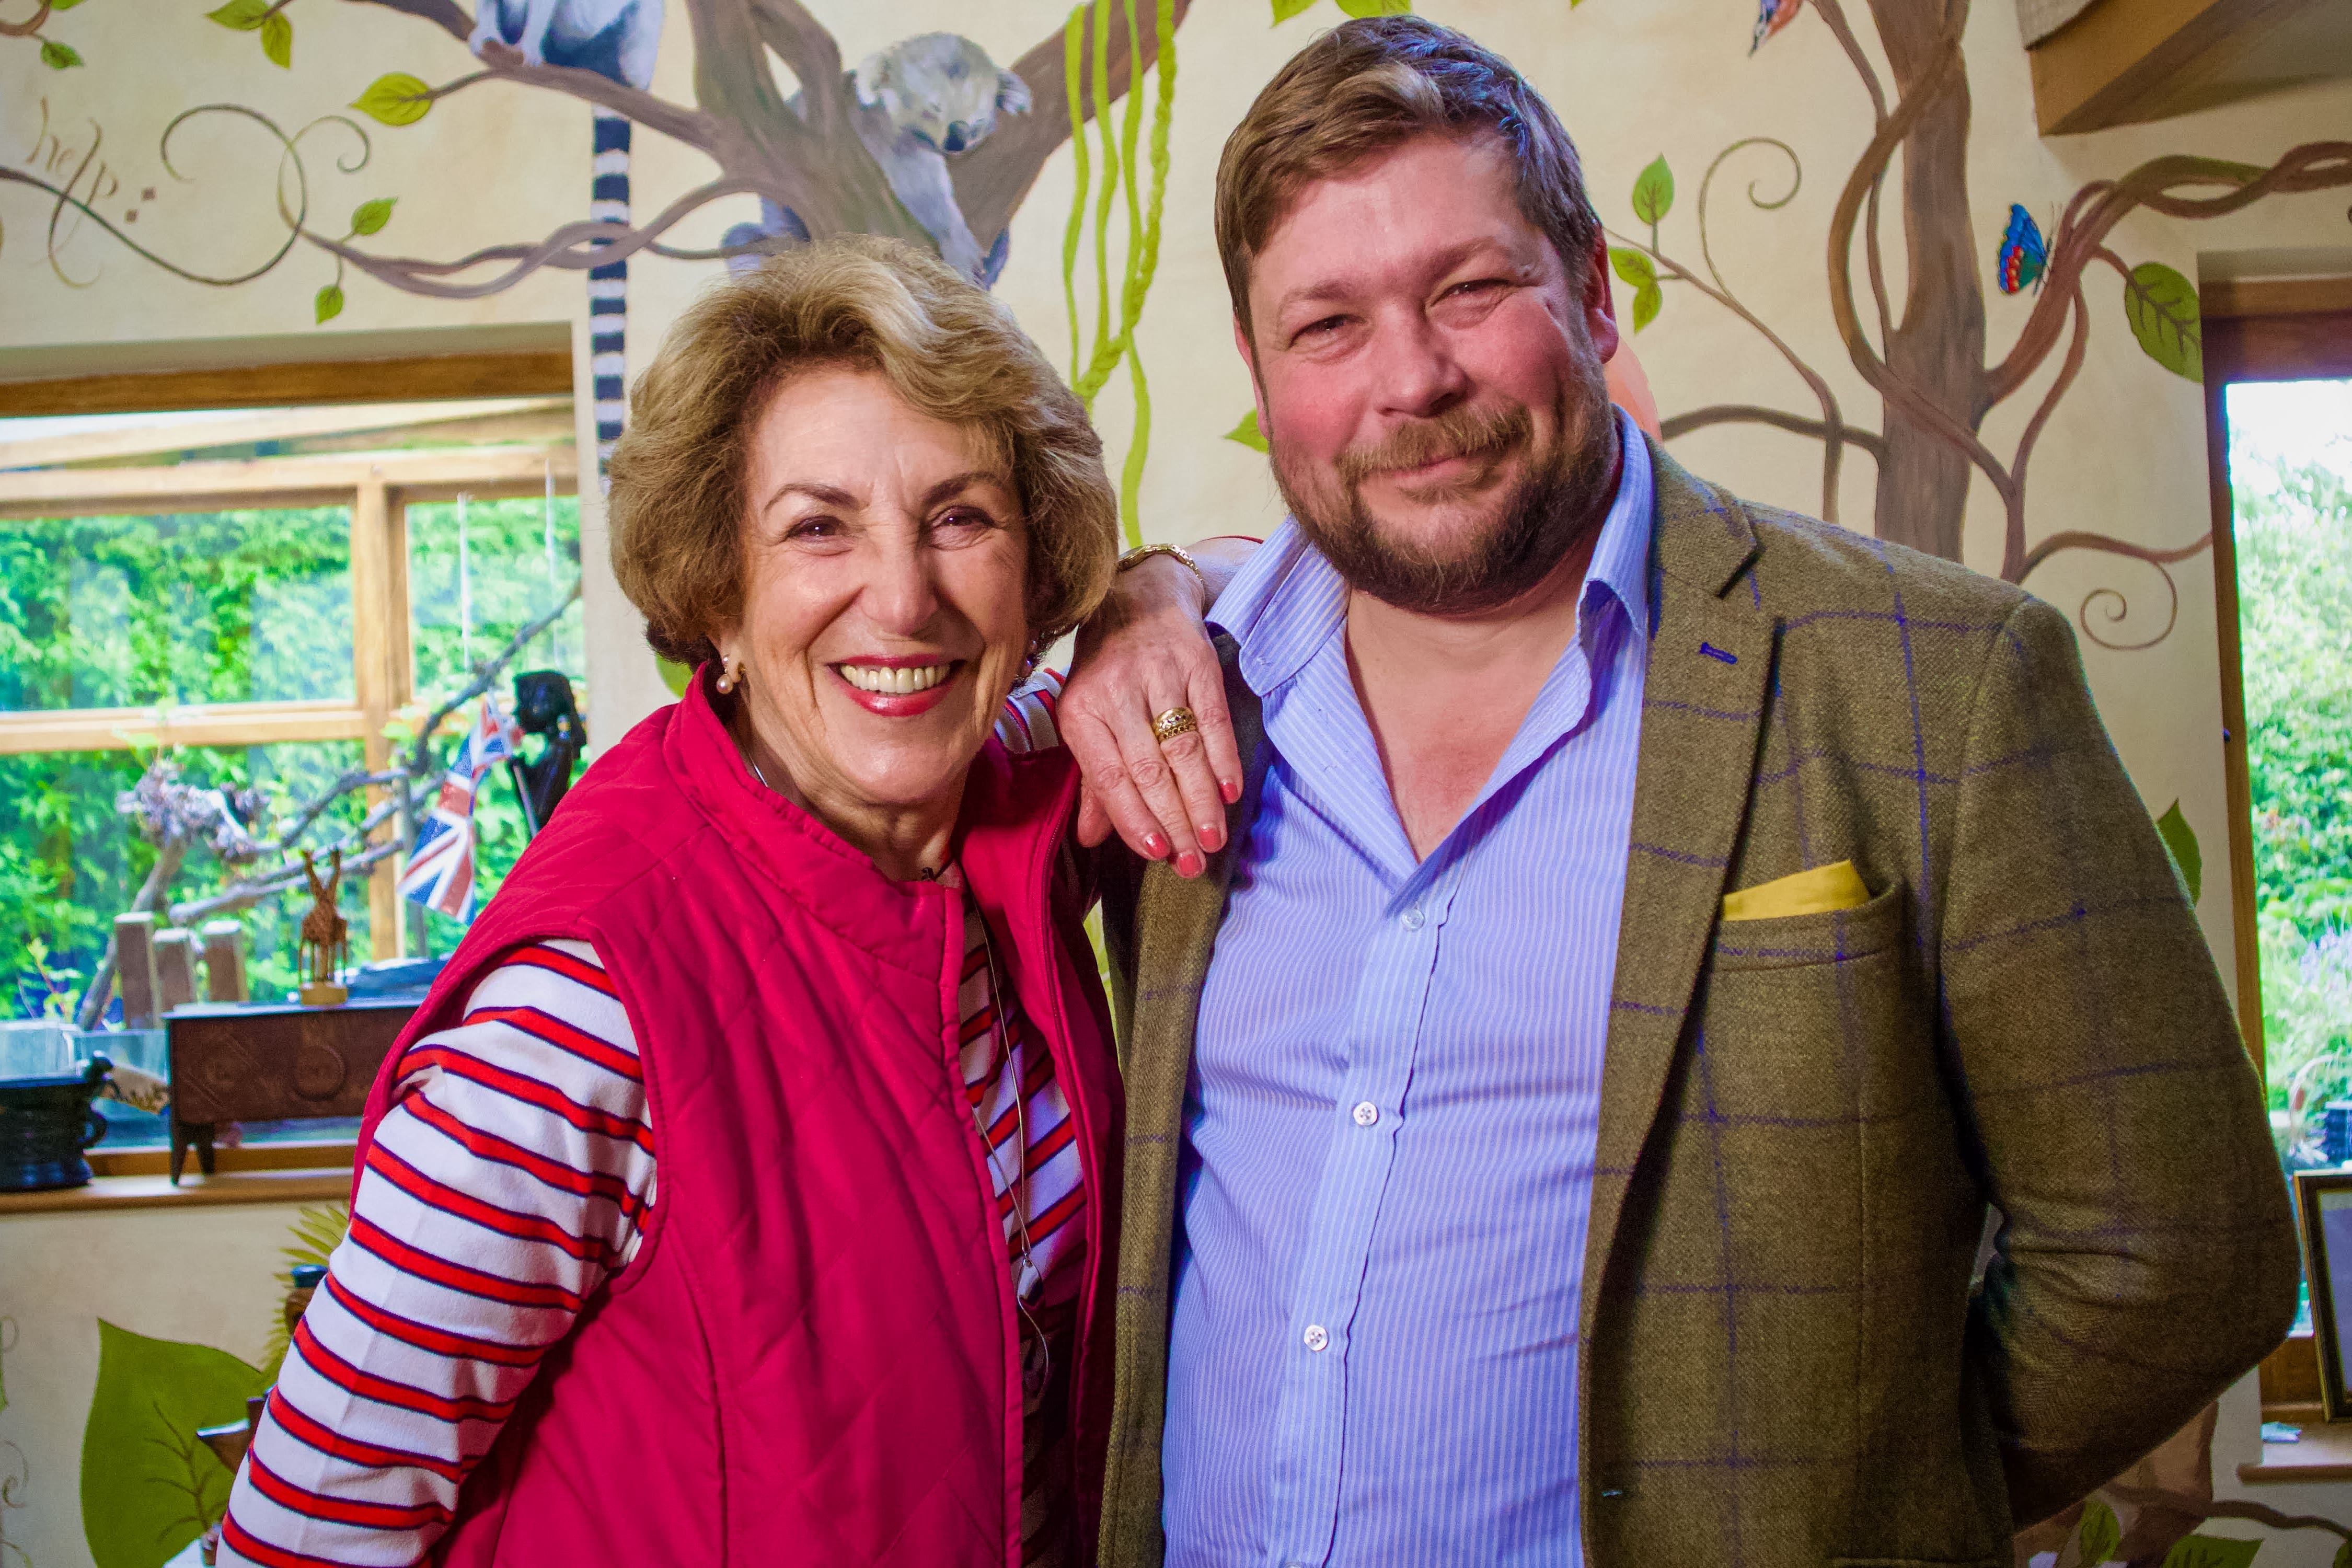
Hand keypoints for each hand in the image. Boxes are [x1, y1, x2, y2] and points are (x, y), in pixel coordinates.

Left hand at [1060, 555, 1243, 874]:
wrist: (1139, 598)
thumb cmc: (1107, 673)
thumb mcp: (1087, 720)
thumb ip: (1093, 782)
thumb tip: (1090, 840)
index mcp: (1080, 711)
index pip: (1111, 777)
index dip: (1135, 818)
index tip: (1157, 854)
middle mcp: (1116, 693)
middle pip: (1150, 770)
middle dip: (1174, 822)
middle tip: (1193, 864)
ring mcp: (1158, 676)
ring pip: (1183, 749)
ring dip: (1201, 800)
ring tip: (1213, 839)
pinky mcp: (1196, 664)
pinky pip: (1213, 719)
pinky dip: (1224, 759)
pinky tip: (1231, 792)